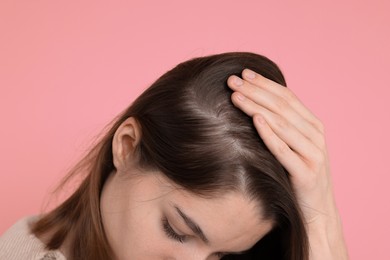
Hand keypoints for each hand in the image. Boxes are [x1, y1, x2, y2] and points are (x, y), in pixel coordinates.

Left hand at [227, 69, 347, 258]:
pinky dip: (270, 134)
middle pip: (282, 107)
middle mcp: (316, 135)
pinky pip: (285, 151)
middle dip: (256, 91)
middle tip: (232, 81)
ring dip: (257, 107)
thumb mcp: (294, 145)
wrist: (316, 211)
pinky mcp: (307, 174)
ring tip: (236, 96)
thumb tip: (256, 102)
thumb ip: (283, 125)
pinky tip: (255, 121)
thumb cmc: (298, 174)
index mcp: (313, 124)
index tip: (243, 73)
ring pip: (282, 124)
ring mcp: (314, 154)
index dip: (265, 83)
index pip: (287, 97)